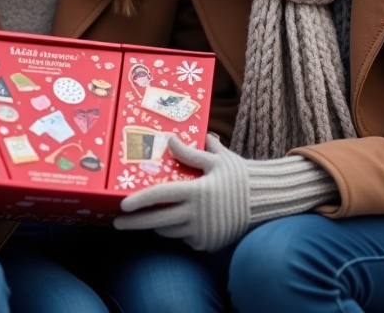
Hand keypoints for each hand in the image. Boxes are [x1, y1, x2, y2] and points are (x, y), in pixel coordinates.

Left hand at [113, 133, 249, 251]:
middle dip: (134, 223)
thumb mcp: (217, 160)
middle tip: (117, 223)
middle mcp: (196, 215)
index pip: (160, 196)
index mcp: (196, 191)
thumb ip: (190, 152)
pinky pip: (184, 239)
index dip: (139, 201)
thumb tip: (169, 139)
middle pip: (157, 222)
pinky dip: (179, 232)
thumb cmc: (239, 176)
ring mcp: (202, 232)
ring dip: (158, 225)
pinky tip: (181, 221)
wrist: (265, 200)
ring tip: (150, 217)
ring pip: (169, 232)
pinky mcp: (207, 244)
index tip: (122, 205)